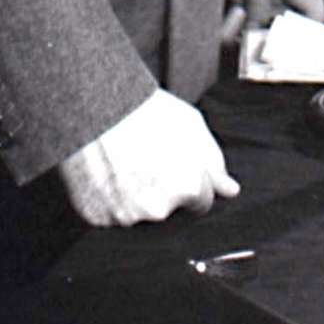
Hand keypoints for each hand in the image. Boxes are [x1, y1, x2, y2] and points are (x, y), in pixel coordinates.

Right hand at [57, 88, 240, 226]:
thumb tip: (229, 190)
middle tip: (147, 159)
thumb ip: (214, 162)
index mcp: (188, 188)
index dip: (192, 182)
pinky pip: (110, 214)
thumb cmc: (144, 110)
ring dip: (136, 197)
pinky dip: (109, 199)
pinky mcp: (97, 217)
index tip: (176, 166)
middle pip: (170, 210)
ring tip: (124, 162)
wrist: (94, 105)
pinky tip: (107, 172)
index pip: (202, 202)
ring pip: (139, 214)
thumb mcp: (191, 125)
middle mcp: (159, 209)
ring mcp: (126, 216)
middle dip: (164, 191)